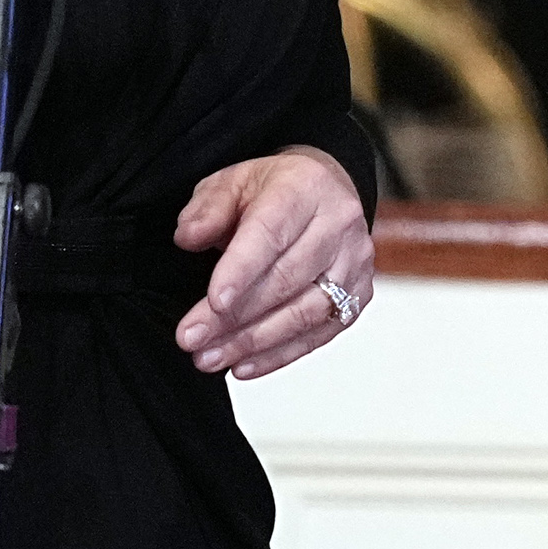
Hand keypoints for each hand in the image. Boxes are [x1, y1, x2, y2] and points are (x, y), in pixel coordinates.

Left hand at [174, 147, 374, 378]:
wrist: (324, 193)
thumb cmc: (274, 190)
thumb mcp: (231, 183)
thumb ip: (207, 209)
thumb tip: (188, 238)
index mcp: (306, 188)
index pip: (272, 233)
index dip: (242, 270)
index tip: (214, 301)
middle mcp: (339, 224)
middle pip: (287, 279)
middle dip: (235, 317)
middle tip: (191, 339)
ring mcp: (354, 263)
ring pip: (305, 313)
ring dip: (254, 342)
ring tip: (209, 358)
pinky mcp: (359, 295)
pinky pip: (320, 333)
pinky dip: (280, 355)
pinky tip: (243, 365)